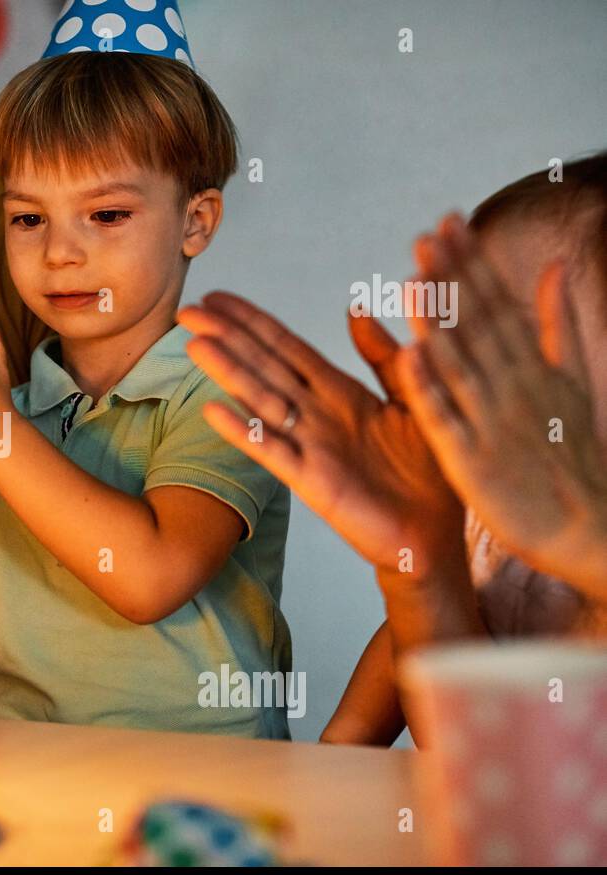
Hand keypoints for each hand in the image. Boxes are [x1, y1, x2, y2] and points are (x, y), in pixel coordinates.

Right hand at [179, 291, 464, 573]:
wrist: (436, 532)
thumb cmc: (429, 471)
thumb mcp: (415, 397)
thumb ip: (383, 357)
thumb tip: (355, 309)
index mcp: (339, 391)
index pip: (286, 346)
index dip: (251, 321)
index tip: (216, 297)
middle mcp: (316, 414)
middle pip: (263, 366)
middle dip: (226, 336)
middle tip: (187, 310)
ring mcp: (310, 446)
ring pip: (261, 400)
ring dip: (227, 372)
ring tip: (194, 345)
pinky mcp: (312, 481)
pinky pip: (273, 451)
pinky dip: (243, 431)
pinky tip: (213, 411)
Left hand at [398, 214, 606, 598]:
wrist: (588, 530)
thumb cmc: (569, 456)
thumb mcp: (568, 381)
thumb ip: (557, 324)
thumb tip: (554, 266)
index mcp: (529, 368)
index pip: (494, 306)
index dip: (470, 263)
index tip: (447, 221)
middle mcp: (512, 388)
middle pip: (477, 326)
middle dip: (451, 279)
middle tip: (425, 234)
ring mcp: (493, 423)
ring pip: (460, 365)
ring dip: (437, 323)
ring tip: (413, 281)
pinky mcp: (474, 461)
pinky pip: (445, 421)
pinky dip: (429, 389)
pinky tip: (409, 355)